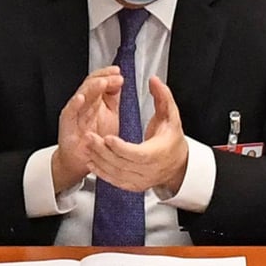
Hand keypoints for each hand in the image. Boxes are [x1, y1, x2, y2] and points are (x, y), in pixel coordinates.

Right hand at [53, 67, 122, 192]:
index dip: (107, 75)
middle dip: (103, 78)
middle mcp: (83, 105)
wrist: (83, 160)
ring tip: (102, 82)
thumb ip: (113, 98)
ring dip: (91, 88)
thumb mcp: (110, 114)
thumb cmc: (96, 138)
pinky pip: (69, 113)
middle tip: (115, 76)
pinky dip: (74, 105)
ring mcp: (74, 114)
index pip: (98, 81)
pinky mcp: (67, 126)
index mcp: (94, 101)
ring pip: (81, 96)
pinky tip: (81, 98)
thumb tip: (119, 80)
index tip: (118, 71)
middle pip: (90, 85)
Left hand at [87, 76, 189, 193]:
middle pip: (122, 164)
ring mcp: (141, 180)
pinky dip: (101, 172)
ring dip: (99, 160)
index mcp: (158, 152)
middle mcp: (150, 169)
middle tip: (89, 137)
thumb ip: (162, 96)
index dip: (120, 147)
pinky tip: (92, 161)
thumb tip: (154, 80)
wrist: (178, 163)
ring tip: (88, 146)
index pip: (137, 153)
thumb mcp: (171, 115)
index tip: (107, 137)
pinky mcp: (134, 186)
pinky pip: (114, 181)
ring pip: (116, 174)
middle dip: (103, 151)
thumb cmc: (172, 138)